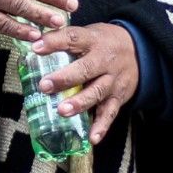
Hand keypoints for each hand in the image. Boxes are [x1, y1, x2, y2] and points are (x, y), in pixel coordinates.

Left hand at [32, 23, 139, 144]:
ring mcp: (113, 80)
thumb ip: (66, 40)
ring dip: (79, 103)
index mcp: (93, 41)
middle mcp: (104, 60)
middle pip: (85, 69)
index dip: (54, 42)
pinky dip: (101, 126)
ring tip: (62, 111)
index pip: (73, 38)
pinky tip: (92, 138)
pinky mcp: (118, 98)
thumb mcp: (89, 34)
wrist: (140, 52)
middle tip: (45, 86)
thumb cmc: (103, 44)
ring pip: (97, 92)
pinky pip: (110, 113)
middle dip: (64, 79)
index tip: (36, 48)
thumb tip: (32, 43)